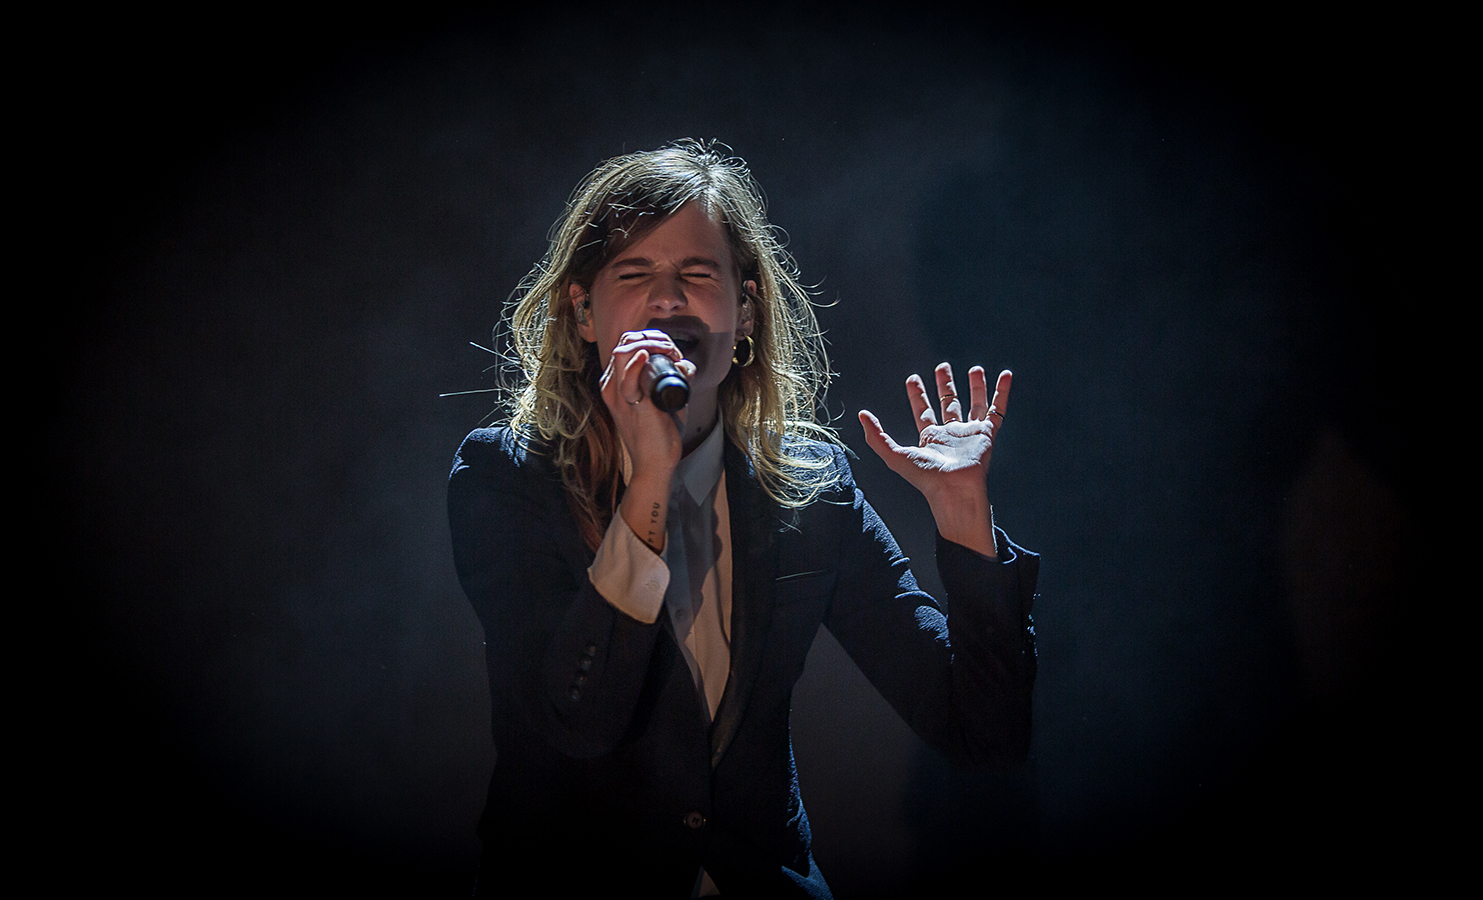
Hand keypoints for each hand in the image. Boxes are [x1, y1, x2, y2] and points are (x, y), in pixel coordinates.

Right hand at [599, 331, 694, 551]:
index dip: (650, 339)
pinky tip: (649, 355)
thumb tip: (685, 364)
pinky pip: (628, 378)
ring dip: (652, 345)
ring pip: (624, 352)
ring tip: (672, 354)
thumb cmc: (658, 435)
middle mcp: (611, 387)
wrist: (655, 465)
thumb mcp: (660, 402)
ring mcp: (620, 396)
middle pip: (624, 343)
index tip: (671, 350)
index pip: (625, 345)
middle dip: (652, 337)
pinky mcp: (632, 406)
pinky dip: (638, 362)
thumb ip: (671, 382)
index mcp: (614, 384)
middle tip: (674, 351)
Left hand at [859, 364, 1010, 556]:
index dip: (917, 395)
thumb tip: (861, 415)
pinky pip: (998, 410)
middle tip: (942, 367)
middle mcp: (951, 434)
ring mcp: (970, 434)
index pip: (922, 411)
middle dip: (945, 386)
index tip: (912, 378)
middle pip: (948, 404)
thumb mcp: (894, 455)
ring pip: (975, 405)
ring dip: (975, 387)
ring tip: (975, 369)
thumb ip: (877, 436)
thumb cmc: (926, 478)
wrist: (954, 490)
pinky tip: (1006, 375)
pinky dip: (1002, 392)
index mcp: (930, 438)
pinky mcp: (988, 435)